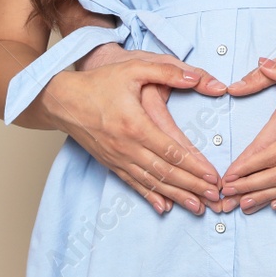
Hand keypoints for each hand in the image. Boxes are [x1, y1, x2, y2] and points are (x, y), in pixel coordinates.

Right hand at [40, 49, 227, 215]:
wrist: (61, 100)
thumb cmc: (98, 83)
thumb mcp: (134, 68)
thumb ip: (168, 72)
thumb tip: (197, 78)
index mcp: (136, 124)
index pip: (172, 151)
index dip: (195, 166)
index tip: (213, 176)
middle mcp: (127, 147)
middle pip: (166, 172)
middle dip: (193, 186)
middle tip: (215, 197)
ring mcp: (117, 158)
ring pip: (152, 182)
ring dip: (176, 196)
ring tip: (198, 207)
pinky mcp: (110, 163)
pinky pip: (133, 184)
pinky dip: (151, 197)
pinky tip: (164, 208)